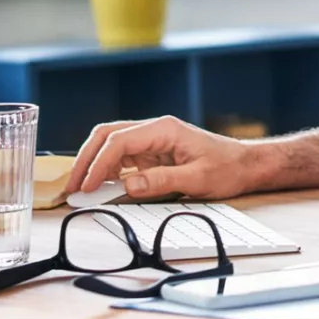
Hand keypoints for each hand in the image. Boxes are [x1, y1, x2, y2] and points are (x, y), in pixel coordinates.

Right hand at [64, 115, 271, 201]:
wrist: (246, 165)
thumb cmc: (227, 168)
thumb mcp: (197, 179)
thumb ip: (161, 181)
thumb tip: (128, 186)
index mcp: (164, 129)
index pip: (119, 141)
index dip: (98, 164)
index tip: (86, 186)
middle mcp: (154, 130)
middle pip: (108, 136)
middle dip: (87, 159)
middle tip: (72, 186)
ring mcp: (153, 140)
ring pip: (111, 145)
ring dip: (94, 164)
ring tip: (80, 189)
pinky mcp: (154, 153)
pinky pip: (123, 158)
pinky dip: (108, 171)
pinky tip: (101, 188)